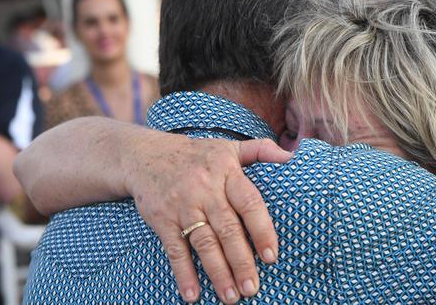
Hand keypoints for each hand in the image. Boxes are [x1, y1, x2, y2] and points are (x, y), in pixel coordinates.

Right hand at [125, 135, 292, 303]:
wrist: (144, 155)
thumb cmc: (196, 155)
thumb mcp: (228, 147)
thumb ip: (260, 150)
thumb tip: (291, 157)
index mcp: (226, 171)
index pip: (249, 202)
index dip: (261, 229)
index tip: (271, 256)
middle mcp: (205, 189)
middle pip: (227, 229)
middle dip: (241, 261)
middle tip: (252, 288)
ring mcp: (182, 205)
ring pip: (203, 242)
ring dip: (217, 272)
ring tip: (230, 297)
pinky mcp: (162, 219)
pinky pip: (174, 249)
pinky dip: (183, 273)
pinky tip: (193, 294)